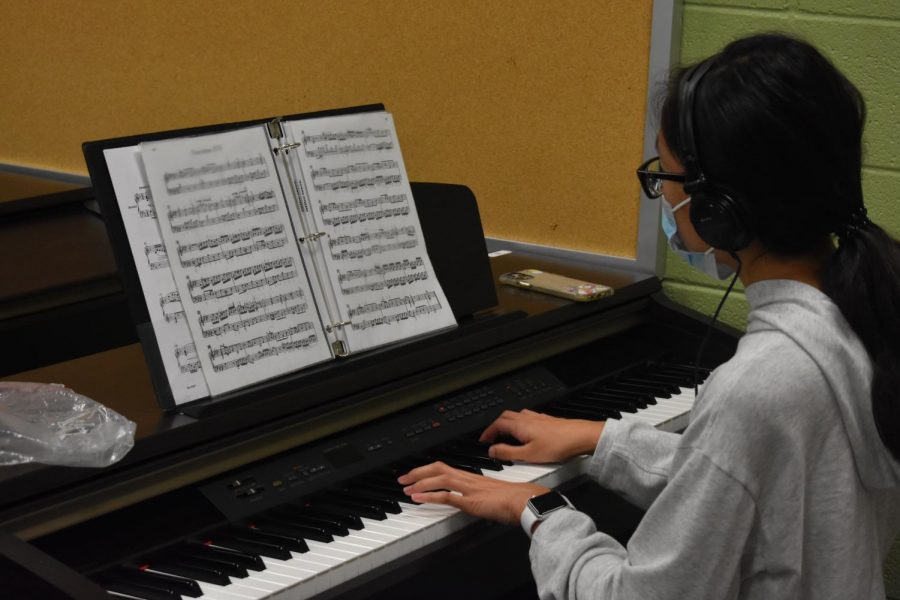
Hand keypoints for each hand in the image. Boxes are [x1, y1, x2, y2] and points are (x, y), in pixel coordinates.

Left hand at [397, 461, 549, 524]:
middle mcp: (469, 479)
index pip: (445, 468)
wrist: (526, 501)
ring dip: (420, 483)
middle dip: (418, 472)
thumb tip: (470, 501)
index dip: (428, 469)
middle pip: (438, 468)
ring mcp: (469, 489)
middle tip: (403, 478)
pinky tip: (419, 498)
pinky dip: (430, 496)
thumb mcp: (491, 495)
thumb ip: (479, 496)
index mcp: (473, 477)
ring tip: (406, 488)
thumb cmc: (515, 499)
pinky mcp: (471, 501)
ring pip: (439, 479)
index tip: (415, 474)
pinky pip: (446, 496)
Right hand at [479, 409, 603, 463]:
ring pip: (517, 415)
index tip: (483, 440)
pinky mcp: (547, 420)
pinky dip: (520, 423)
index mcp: (519, 426)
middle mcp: (527, 418)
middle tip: (492, 437)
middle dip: (496, 426)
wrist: (580, 436)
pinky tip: (527, 431)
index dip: (487, 432)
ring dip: (508, 423)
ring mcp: (538, 418)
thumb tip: (492, 450)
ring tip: (507, 433)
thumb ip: (508, 452)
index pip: (497, 425)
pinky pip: (528, 417)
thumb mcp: (528, 455)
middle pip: (505, 417)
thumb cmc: (558, 445)